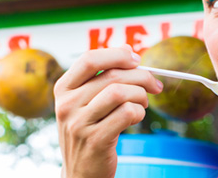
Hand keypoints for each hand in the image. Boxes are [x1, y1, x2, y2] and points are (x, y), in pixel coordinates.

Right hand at [54, 45, 162, 177]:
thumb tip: (129, 52)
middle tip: (154, 84)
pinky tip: (137, 117)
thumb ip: (102, 79)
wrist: (80, 173)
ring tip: (143, 104)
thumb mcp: (86, 104)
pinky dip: (139, 112)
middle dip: (141, 76)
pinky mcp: (95, 140)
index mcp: (63, 89)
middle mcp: (67, 105)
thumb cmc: (89, 132)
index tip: (136, 59)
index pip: (89, 59)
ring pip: (120, 93)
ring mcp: (79, 123)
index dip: (116, 55)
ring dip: (141, 96)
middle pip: (112, 76)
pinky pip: (127, 113)